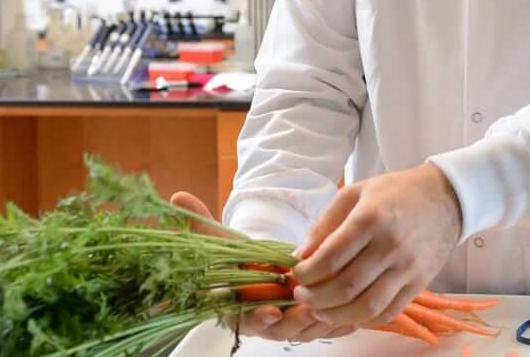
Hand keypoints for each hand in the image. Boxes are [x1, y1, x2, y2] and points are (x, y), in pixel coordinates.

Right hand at [169, 192, 355, 342]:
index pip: (242, 322)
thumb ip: (203, 224)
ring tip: (333, 306)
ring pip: (304, 332)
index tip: (271, 311)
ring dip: (319, 323)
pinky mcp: (308, 325)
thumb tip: (178, 197)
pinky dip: (337, 325)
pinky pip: (325, 331)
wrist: (265, 268)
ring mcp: (286, 326)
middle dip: (295, 322)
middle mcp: (261, 321)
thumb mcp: (222, 241)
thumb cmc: (243, 258)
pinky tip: (350, 314)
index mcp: (237, 307)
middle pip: (279, 332)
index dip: (256, 320)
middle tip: (309, 307)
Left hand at [291, 163, 461, 328]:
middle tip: (302, 295)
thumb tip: (301, 254)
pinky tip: (349, 312)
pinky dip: (364, 319)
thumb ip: (325, 224)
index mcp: (371, 218)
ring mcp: (408, 267)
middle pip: (345, 287)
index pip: (330, 258)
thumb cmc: (396, 192)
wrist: (445, 198)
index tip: (296, 274)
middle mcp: (391, 245)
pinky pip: (389, 312)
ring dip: (336, 315)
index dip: (306, 273)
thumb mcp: (355, 193)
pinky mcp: (420, 283)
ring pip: (366, 306)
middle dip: (315, 297)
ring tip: (320, 310)